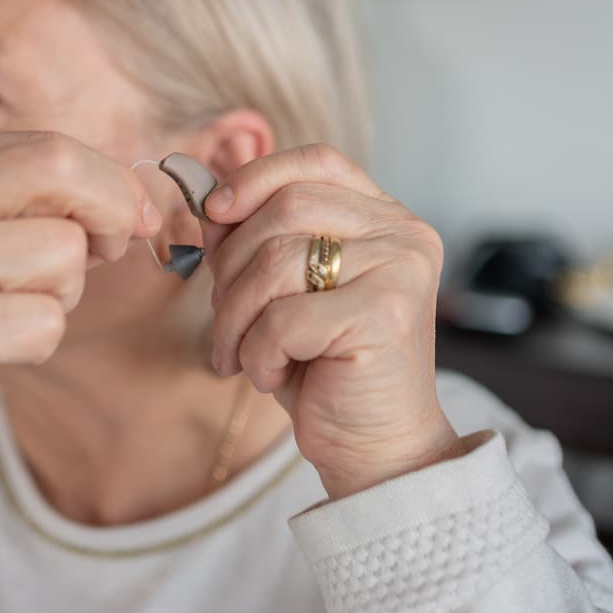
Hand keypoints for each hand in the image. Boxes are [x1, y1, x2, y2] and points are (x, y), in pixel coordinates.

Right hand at [0, 132, 159, 466]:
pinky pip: (48, 323)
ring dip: (62, 294)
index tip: (131, 216)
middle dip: (111, 210)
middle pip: (62, 171)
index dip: (111, 182)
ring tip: (7, 308)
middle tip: (108, 251)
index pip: (51, 146)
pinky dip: (38, 341)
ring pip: (64, 255)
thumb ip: (34, 199)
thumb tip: (134, 203)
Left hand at [203, 144, 463, 499]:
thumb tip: (209, 202)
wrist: (379, 451)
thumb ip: (259, 240)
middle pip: (285, 208)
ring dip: (236, 316)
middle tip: (225, 319)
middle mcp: (403, 235)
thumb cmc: (327, 371)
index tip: (215, 213)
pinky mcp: (385, 316)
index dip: (256, 177)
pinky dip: (259, 353)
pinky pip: (283, 317)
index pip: (317, 161)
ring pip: (276, 261)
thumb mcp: (286, 293)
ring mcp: (400, 271)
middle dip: (232, 266)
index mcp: (385, 218)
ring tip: (240, 354)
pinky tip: (272, 376)